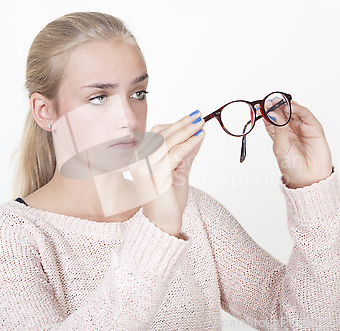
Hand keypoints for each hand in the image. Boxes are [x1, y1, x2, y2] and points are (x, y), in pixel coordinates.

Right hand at [130, 111, 204, 235]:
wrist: (163, 222)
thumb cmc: (168, 199)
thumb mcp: (178, 171)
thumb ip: (186, 153)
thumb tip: (198, 134)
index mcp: (139, 157)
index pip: (156, 133)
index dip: (174, 124)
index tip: (191, 118)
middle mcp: (138, 161)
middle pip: (161, 134)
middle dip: (182, 124)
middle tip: (199, 116)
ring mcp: (145, 168)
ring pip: (168, 142)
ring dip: (186, 131)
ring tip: (201, 124)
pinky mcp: (157, 175)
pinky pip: (175, 154)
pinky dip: (188, 144)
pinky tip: (198, 138)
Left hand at [263, 101, 332, 188]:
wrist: (309, 178)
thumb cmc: (292, 166)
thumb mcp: (280, 147)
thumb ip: (279, 129)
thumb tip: (273, 114)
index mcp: (278, 134)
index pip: (271, 118)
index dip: (266, 111)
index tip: (261, 105)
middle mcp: (290, 128)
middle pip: (282, 112)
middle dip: (276, 106)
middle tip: (270, 101)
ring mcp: (302, 127)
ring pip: (293, 111)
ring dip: (286, 105)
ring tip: (280, 102)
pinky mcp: (314, 127)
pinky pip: (306, 114)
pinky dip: (298, 109)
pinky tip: (291, 107)